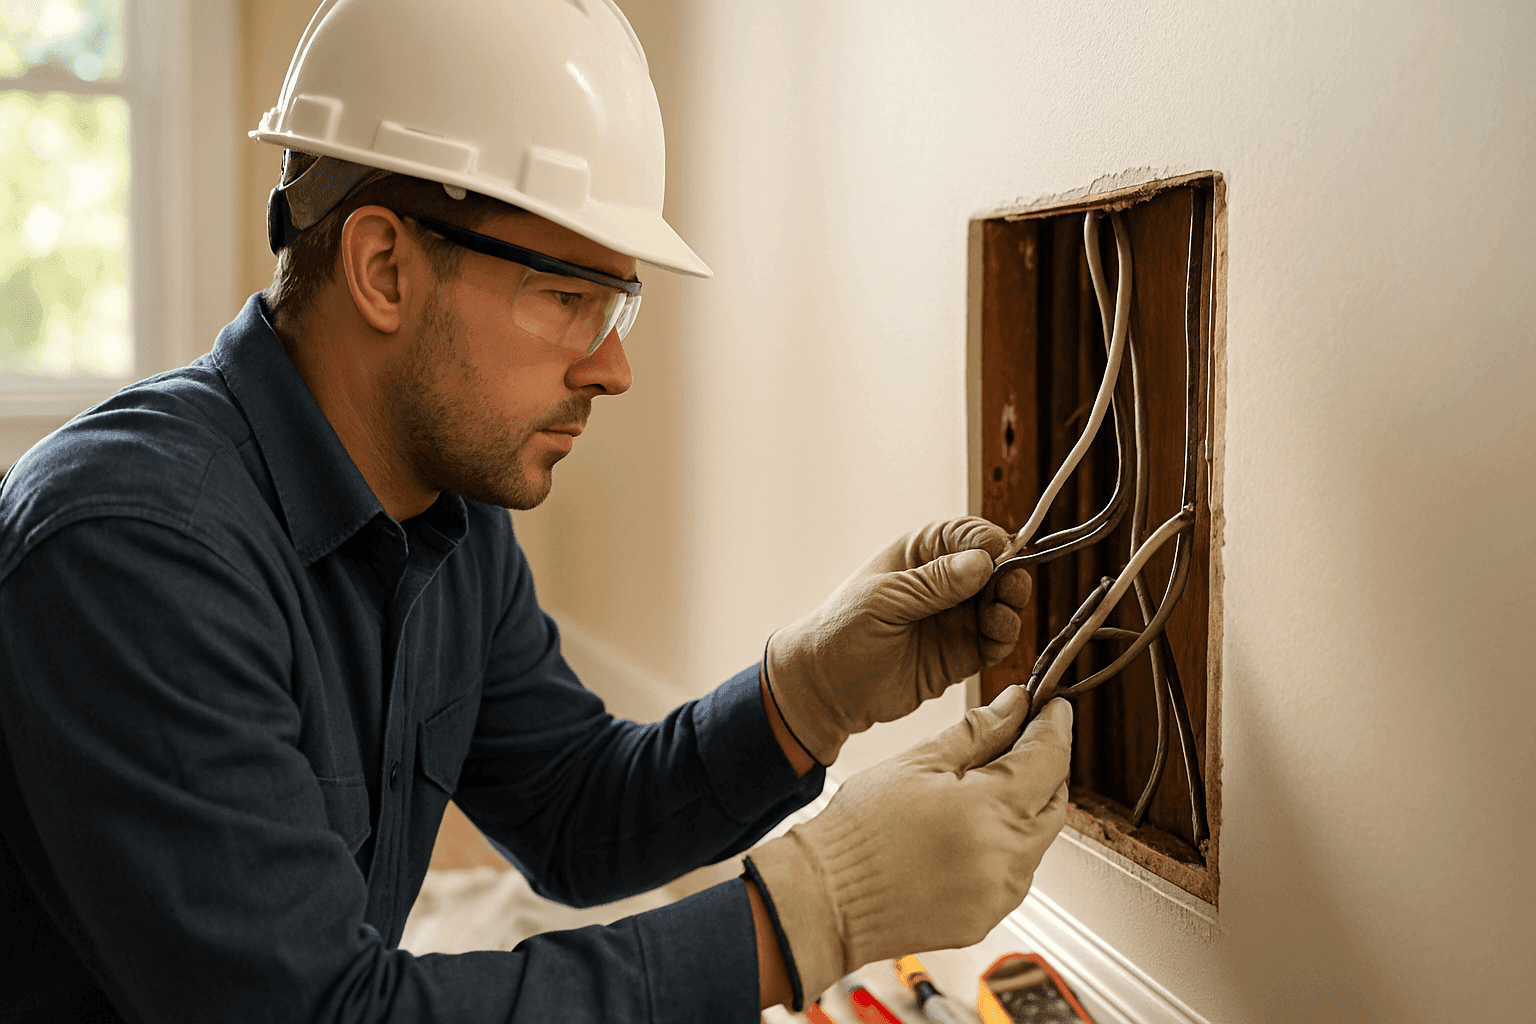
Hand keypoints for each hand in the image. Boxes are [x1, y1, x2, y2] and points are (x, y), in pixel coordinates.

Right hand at [747, 687, 1071, 1006]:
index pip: (1050, 759)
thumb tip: (1014, 705)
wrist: (827, 899)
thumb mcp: (918, 762)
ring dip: (1027, 808)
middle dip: (1047, 767)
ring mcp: (999, 893)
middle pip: (1055, 801)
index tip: (1051, 708)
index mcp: (990, 810)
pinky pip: (1016, 872)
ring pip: (1038, 839)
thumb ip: (977, 732)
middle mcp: (1005, 858)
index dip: (1054, 726)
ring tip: (987, 787)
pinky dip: (1008, 845)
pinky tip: (972, 830)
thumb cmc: (860, 831)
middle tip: (1023, 739)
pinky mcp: (987, 917)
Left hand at [765, 517, 1032, 764]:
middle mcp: (943, 583)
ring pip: (999, 605)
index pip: (967, 536)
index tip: (1001, 553)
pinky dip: (1004, 639)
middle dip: (1009, 575)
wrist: (824, 688)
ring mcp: (954, 618)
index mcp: (919, 554)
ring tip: (999, 618)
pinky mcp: (961, 654)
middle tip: (1010, 588)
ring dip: (1009, 608)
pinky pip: (994, 642)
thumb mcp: (884, 599)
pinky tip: (996, 640)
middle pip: (994, 569)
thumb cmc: (841, 631)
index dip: (990, 542)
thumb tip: (983, 562)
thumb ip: (934, 583)